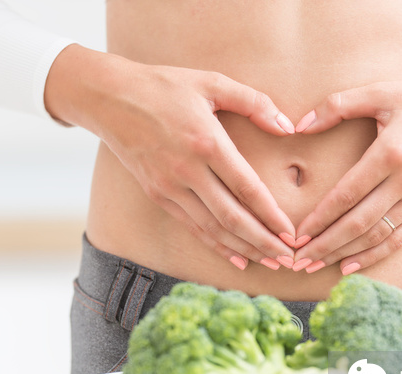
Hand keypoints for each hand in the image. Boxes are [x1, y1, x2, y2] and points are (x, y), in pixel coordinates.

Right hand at [45, 45, 296, 269]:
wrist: (109, 98)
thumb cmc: (163, 86)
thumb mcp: (212, 82)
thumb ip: (254, 102)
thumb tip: (288, 127)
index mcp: (206, 142)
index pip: (247, 188)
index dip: (272, 215)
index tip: (292, 233)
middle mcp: (187, 171)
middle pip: (232, 218)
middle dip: (264, 242)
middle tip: (289, 259)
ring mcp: (169, 187)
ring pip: (212, 229)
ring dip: (244, 249)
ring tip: (270, 263)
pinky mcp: (158, 195)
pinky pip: (192, 227)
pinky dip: (216, 245)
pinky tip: (237, 257)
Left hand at [291, 66, 401, 274]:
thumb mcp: (383, 92)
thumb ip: (338, 105)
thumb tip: (299, 124)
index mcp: (391, 153)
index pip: (346, 194)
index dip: (319, 218)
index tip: (296, 234)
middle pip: (358, 222)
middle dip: (324, 244)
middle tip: (297, 260)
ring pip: (377, 235)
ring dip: (343, 254)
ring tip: (315, 265)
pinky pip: (401, 238)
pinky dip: (374, 255)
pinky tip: (350, 266)